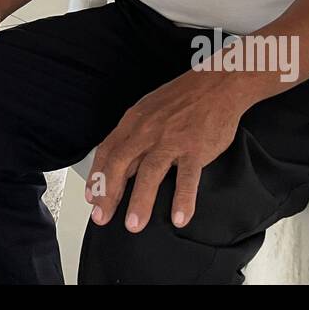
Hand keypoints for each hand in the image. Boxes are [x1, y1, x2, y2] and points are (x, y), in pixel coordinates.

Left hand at [87, 70, 243, 232]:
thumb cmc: (182, 98)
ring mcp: (172, 140)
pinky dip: (182, 199)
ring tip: (134, 224)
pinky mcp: (196, 148)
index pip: (108, 151)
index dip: (97, 175)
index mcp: (134, 121)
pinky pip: (187, 177)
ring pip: (150, 173)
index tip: (91, 197)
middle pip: (121, 164)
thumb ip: (135, 134)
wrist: (217, 84)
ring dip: (140, 201)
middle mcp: (148, 130)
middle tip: (102, 217)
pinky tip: (179, 218)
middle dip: (109, 193)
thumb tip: (122, 160)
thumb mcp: (149, 109)